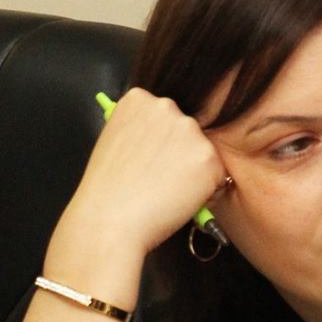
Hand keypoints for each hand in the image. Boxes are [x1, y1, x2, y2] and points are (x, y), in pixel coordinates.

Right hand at [47, 89, 230, 286]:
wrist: (109, 221)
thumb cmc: (105, 192)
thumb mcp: (112, 142)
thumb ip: (137, 130)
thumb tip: (158, 138)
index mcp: (138, 99)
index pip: (161, 115)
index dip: (157, 141)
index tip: (145, 158)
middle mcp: (166, 106)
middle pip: (184, 129)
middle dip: (178, 152)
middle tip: (156, 178)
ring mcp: (189, 129)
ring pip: (201, 151)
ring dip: (192, 170)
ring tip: (163, 190)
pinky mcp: (209, 156)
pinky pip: (216, 174)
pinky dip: (204, 190)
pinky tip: (177, 199)